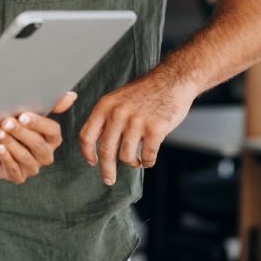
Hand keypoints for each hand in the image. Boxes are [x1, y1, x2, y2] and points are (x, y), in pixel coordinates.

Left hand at [0, 91, 76, 182]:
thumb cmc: (17, 126)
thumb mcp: (31, 114)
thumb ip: (53, 105)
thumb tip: (72, 95)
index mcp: (53, 139)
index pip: (53, 131)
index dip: (38, 123)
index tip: (23, 116)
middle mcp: (46, 155)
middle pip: (38, 144)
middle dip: (21, 132)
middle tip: (6, 122)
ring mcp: (33, 167)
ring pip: (26, 157)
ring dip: (11, 144)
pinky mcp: (19, 177)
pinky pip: (15, 170)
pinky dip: (6, 158)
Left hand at [78, 71, 199, 184]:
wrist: (173, 80)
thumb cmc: (146, 92)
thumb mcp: (118, 98)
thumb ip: (107, 118)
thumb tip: (96, 145)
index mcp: (105, 105)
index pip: (87, 135)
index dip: (87, 152)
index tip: (92, 162)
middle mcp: (118, 113)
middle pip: (105, 150)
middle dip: (106, 169)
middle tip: (109, 180)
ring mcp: (137, 121)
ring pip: (126, 156)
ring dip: (132, 163)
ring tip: (136, 161)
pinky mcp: (155, 129)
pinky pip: (147, 156)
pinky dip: (147, 162)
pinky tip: (148, 159)